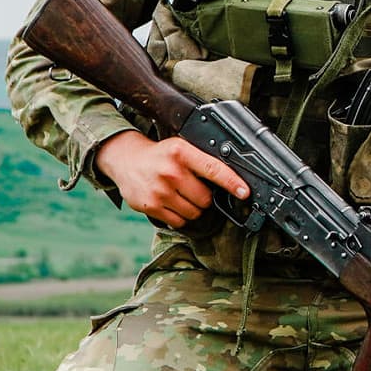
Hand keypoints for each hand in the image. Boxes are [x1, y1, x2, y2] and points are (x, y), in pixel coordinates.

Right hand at [95, 130, 247, 227]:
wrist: (126, 160)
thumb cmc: (159, 155)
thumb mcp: (181, 148)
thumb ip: (202, 161)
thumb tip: (232, 178)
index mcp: (182, 153)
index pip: (213, 169)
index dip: (232, 182)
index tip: (244, 192)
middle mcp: (171, 172)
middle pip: (205, 198)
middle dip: (204, 197)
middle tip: (192, 188)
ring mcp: (160, 191)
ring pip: (194, 212)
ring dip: (193, 208)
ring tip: (181, 194)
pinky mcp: (150, 206)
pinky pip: (179, 221)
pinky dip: (180, 216)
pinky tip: (171, 202)